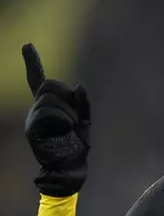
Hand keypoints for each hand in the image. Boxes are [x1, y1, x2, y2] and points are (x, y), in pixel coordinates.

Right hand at [23, 44, 90, 196]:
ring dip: (68, 113)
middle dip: (68, 98)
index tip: (28, 45)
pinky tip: (65, 131)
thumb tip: (79, 86)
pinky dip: (63, 120)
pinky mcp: (32, 129)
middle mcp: (37, 109)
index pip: (39, 81)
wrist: (70, 170)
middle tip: (74, 121)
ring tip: (69, 130)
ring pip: (51, 98)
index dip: (33, 63)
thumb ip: (83, 103)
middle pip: (51, 84)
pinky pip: (49, 113)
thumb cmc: (77, 146)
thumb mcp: (85, 121)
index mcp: (49, 106)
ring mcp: (33, 119)